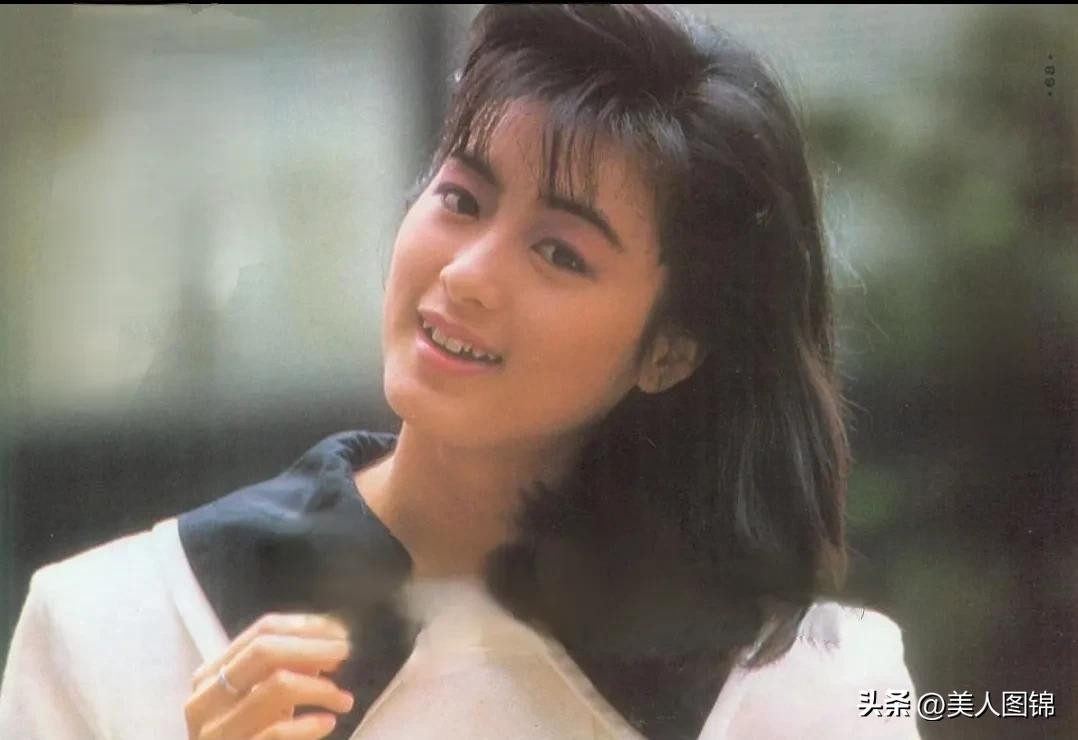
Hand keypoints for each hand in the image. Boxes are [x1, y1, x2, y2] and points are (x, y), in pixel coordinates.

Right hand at [185, 613, 354, 739]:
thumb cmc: (246, 734)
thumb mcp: (256, 697)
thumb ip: (281, 669)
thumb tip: (325, 643)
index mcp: (211, 675)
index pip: (261, 631)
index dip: (305, 627)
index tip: (338, 632)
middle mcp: (206, 697)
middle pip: (263, 651)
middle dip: (312, 647)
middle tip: (343, 653)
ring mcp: (217, 729)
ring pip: (276, 686)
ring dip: (320, 688)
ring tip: (343, 699)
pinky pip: (277, 731)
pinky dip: (309, 724)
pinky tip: (327, 722)